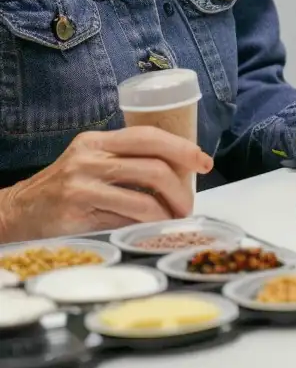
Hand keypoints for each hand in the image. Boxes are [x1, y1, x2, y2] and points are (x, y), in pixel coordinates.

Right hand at [0, 127, 211, 237]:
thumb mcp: (88, 162)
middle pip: (153, 168)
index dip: (183, 148)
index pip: (149, 137)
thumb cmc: (62, 188)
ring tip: (174, 220)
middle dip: (181, 188)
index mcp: (96, 142)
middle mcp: (88, 160)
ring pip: (142, 199)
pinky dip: (144, 227)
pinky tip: (151, 230)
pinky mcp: (75, 216)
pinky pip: (123, 221)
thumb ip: (124, 160)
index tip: (204, 162)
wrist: (15, 213)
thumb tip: (178, 171)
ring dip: (167, 213)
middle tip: (189, 204)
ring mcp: (80, 188)